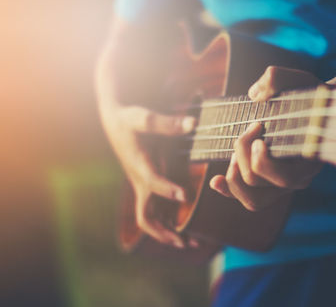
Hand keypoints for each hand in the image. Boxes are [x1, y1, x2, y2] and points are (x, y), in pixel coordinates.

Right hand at [99, 102, 198, 248]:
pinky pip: (158, 211)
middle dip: (165, 232)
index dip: (167, 189)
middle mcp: (140, 182)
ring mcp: (143, 187)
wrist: (114, 123)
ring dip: (170, 233)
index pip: (151, 181)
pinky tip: (188, 232)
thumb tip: (193, 123)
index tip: (185, 195)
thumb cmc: (128, 119)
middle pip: (147, 216)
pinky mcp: (148, 187)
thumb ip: (167, 123)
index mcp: (138, 165)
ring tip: (194, 245)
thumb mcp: (143, 117)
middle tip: (186, 243)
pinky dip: (171, 222)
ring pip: (153, 219)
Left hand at [209, 66, 324, 210]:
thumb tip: (254, 94)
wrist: (320, 111)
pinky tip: (215, 181)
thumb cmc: (310, 98)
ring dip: (234, 176)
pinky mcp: (271, 185)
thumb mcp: (300, 81)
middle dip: (242, 153)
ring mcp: (283, 185)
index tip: (257, 129)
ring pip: (253, 201)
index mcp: (309, 160)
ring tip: (234, 153)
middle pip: (258, 182)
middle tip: (248, 129)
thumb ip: (278, 79)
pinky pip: (249, 199)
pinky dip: (228, 190)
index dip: (262, 160)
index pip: (284, 178)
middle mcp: (298, 179)